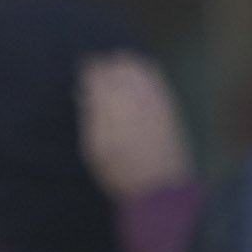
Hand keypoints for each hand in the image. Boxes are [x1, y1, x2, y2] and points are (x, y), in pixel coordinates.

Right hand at [77, 52, 192, 199]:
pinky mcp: (169, 103)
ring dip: (124, 65)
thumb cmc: (120, 171)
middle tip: (97, 76)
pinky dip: (141, 71)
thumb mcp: (94, 148)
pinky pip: (154, 75)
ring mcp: (155, 96)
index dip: (87, 70)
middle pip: (118, 62)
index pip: (97, 71)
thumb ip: (90, 115)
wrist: (159, 188)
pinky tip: (135, 82)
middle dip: (105, 65)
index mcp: (112, 104)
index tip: (82, 75)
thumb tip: (87, 92)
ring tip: (115, 77)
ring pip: (138, 64)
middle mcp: (135, 93)